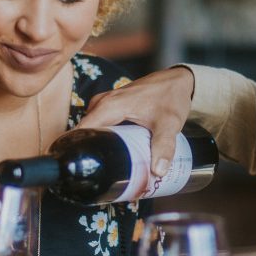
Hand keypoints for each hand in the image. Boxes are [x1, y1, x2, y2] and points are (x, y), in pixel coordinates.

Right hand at [78, 66, 194, 176]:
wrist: (178, 81)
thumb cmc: (171, 97)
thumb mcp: (170, 124)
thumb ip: (164, 147)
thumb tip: (157, 172)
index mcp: (110, 106)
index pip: (82, 130)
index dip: (76, 148)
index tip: (78, 168)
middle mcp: (103, 102)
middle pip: (84, 131)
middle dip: (85, 151)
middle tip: (93, 174)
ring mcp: (106, 102)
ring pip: (91, 127)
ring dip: (93, 144)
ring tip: (100, 167)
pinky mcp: (111, 105)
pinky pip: (99, 123)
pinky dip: (101, 136)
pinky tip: (110, 151)